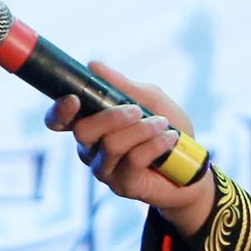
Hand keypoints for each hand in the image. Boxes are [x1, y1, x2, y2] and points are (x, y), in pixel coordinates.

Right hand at [44, 61, 214, 237]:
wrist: (192, 167)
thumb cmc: (167, 129)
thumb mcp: (151, 100)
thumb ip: (124, 86)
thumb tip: (93, 66)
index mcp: (91, 124)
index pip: (58, 121)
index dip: (59, 111)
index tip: (74, 99)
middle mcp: (90, 148)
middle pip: (83, 131)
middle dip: (112, 117)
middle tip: (138, 111)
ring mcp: (104, 169)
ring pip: (111, 145)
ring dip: (142, 130)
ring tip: (163, 125)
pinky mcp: (123, 184)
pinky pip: (134, 160)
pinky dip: (156, 144)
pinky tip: (170, 139)